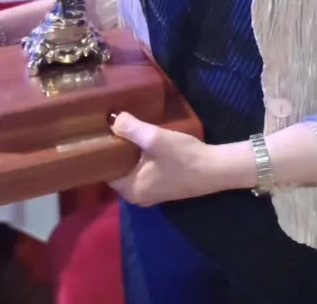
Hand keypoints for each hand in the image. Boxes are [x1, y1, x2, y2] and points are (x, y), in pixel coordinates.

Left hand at [108, 112, 230, 205]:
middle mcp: (137, 197)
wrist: (215, 169)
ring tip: (128, 130)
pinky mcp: (163, 187)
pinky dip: (142, 158)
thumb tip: (112, 119)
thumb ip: (131, 128)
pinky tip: (145, 142)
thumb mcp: (155, 139)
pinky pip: (144, 171)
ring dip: (131, 153)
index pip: (105, 170)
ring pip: (132, 170)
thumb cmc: (183, 157)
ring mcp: (151, 194)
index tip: (101, 132)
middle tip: (114, 127)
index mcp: (130, 190)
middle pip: (118, 170)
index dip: (103, 151)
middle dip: (117, 150)